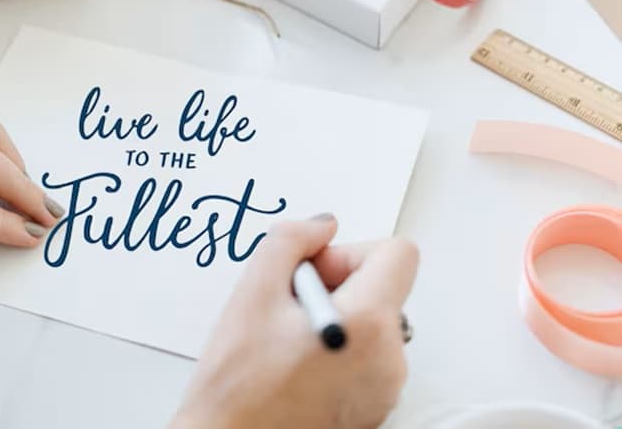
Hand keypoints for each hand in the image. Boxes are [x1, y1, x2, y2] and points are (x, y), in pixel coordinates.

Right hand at [170, 216, 417, 428]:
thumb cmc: (237, 385)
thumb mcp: (252, 292)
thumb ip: (290, 240)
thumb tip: (321, 227)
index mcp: (368, 324)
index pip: (398, 254)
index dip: (352, 252)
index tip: (316, 271)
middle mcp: (389, 360)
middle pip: (382, 289)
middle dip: (337, 285)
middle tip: (288, 307)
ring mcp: (385, 390)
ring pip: (373, 323)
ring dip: (335, 317)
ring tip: (287, 340)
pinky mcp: (374, 408)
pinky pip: (367, 358)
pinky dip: (338, 349)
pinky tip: (295, 364)